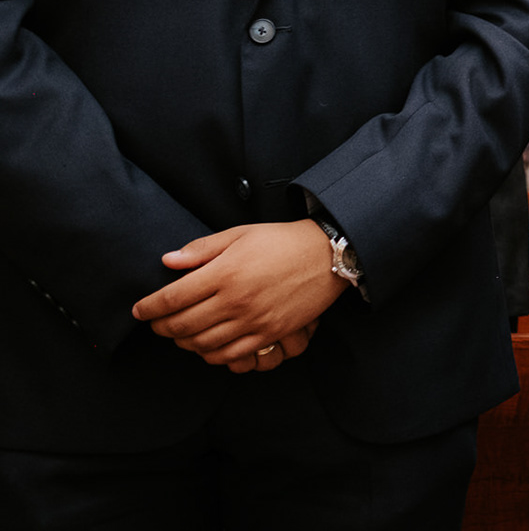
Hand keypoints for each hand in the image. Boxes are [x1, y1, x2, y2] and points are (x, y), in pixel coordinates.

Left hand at [132, 221, 348, 369]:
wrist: (326, 256)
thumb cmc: (282, 241)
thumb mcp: (240, 234)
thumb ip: (202, 248)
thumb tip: (168, 261)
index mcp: (225, 272)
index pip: (172, 298)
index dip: (150, 307)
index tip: (140, 309)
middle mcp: (235, 300)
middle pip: (182, 325)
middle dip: (161, 327)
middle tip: (156, 323)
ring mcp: (252, 320)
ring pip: (202, 343)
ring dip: (183, 342)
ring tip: (179, 334)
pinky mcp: (268, 333)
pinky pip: (230, 354)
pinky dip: (210, 355)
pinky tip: (205, 346)